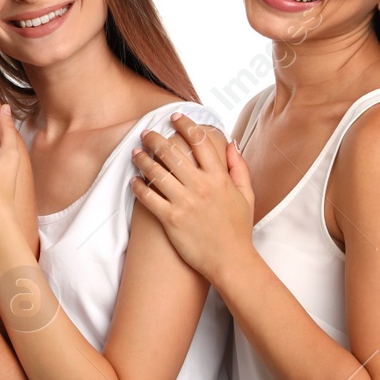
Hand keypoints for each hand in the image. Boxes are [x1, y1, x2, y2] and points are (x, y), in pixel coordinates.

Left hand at [129, 113, 254, 281]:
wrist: (231, 261)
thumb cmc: (238, 228)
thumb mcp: (246, 195)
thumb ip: (238, 167)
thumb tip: (230, 143)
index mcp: (219, 178)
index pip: (200, 141)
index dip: (185, 125)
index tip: (175, 117)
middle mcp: (201, 187)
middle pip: (172, 152)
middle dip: (155, 138)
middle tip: (145, 133)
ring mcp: (185, 203)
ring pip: (157, 172)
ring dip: (142, 159)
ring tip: (135, 152)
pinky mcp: (171, 220)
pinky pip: (149, 197)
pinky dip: (138, 186)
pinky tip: (133, 180)